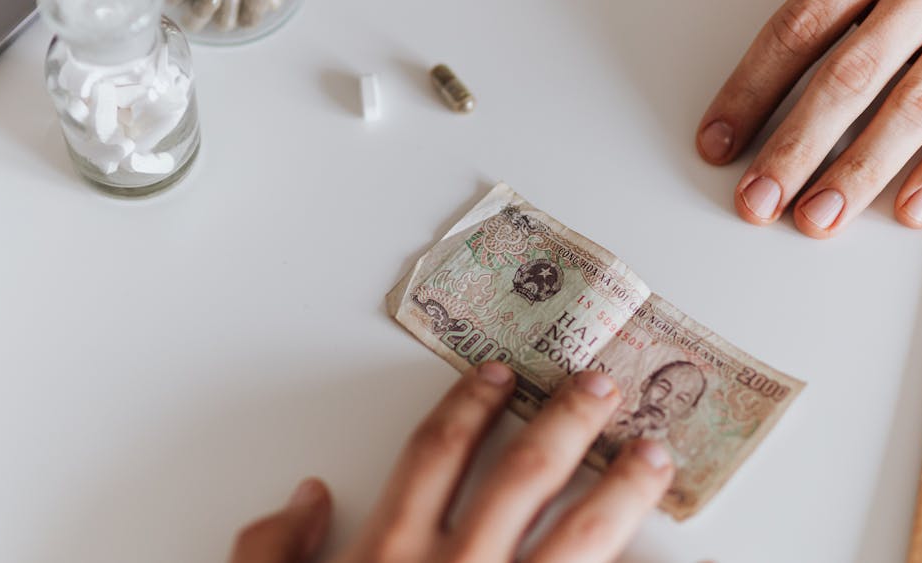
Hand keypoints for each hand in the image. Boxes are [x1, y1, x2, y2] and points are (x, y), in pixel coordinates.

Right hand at [228, 363, 673, 562]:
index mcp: (388, 558)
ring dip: (621, 490)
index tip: (501, 376)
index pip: (437, 456)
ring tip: (653, 455)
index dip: (469, 406)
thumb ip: (268, 554)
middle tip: (601, 386)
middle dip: (566, 421)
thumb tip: (307, 496)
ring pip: (579, 541)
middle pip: (522, 476)